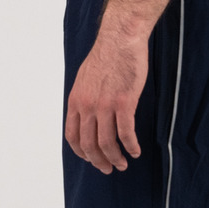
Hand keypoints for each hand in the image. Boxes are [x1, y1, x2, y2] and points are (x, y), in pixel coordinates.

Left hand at [64, 27, 146, 174]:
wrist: (120, 39)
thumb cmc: (107, 55)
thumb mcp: (85, 78)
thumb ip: (85, 98)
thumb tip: (89, 114)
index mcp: (76, 100)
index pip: (72, 136)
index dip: (81, 152)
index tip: (91, 158)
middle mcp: (87, 106)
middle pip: (89, 144)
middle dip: (99, 161)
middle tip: (108, 168)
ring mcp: (105, 105)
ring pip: (107, 142)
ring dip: (115, 158)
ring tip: (123, 164)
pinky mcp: (124, 103)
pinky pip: (126, 133)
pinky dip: (131, 146)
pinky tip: (136, 151)